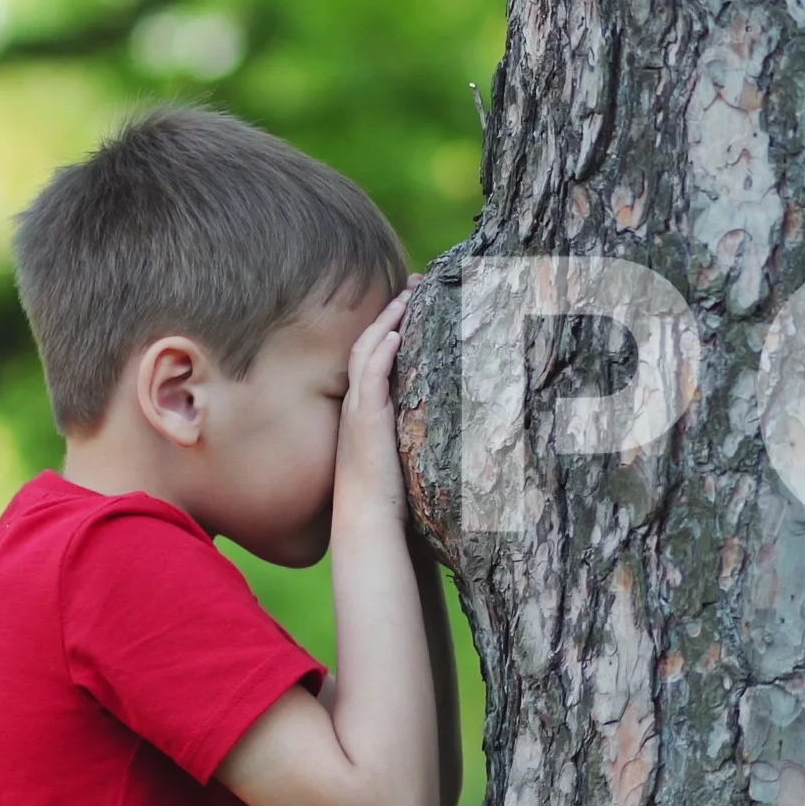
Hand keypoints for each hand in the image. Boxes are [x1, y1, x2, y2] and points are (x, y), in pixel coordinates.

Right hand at [336, 284, 412, 522]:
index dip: (389, 327)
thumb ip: (416, 427)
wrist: (367, 518)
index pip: (374, 355)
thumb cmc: (388, 492)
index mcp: (365, 407)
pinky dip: (381, 353)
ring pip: (367, 353)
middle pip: (368, 345)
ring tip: (405, 298)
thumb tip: (447, 414)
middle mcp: (357, 403)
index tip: (411, 304)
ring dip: (386, 323)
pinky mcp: (365, 421)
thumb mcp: (404, 450)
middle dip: (389, 313)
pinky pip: (370, 378)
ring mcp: (358, 410)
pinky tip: (394, 335)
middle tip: (411, 287)